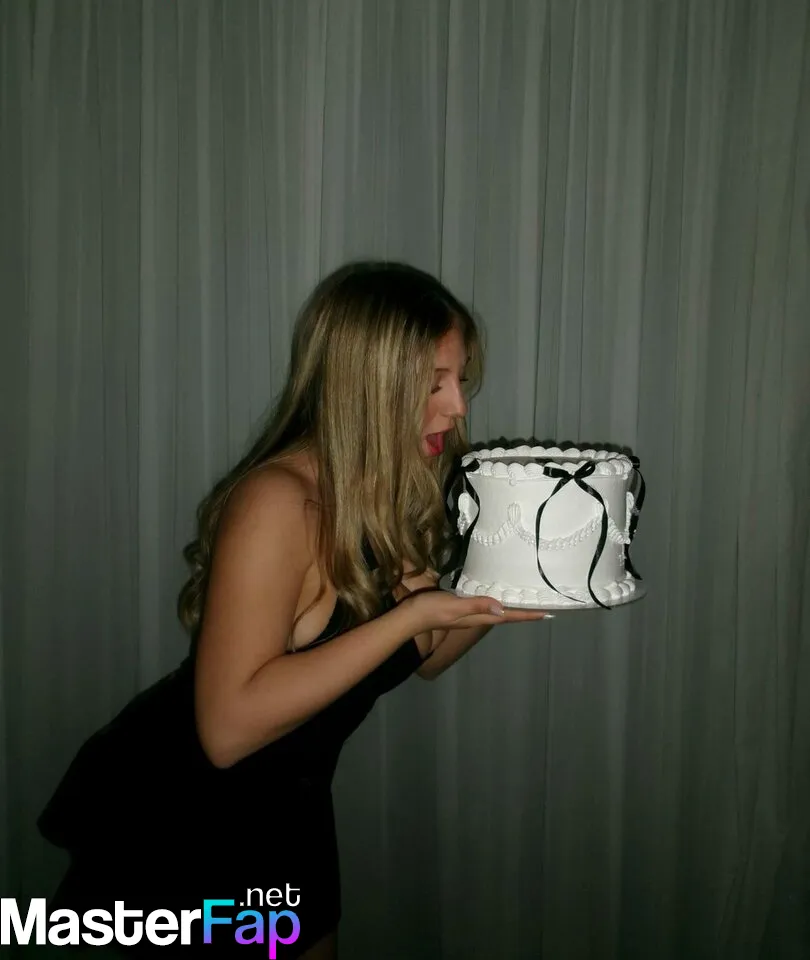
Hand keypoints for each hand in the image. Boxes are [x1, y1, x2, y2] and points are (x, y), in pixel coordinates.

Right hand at [397, 588, 550, 633]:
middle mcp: (477, 618)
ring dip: (512, 608)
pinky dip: (497, 602)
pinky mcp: (461, 608)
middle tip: (543, 607)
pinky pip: (485, 606)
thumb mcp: (454, 605)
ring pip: (497, 611)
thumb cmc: (431, 609)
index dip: (527, 615)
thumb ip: (476, 605)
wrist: (410, 616)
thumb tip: (502, 608)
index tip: (547, 613)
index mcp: (478, 618)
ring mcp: (469, 614)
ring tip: (526, 602)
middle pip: (506, 615)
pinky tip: (497, 596)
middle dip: (524, 612)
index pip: (507, 616)